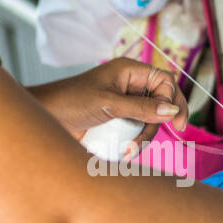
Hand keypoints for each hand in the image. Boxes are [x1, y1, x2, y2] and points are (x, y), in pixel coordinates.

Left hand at [28, 58, 188, 146]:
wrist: (46, 117)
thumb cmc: (70, 101)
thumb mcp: (108, 104)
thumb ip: (140, 108)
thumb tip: (171, 110)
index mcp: (129, 71)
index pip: (164, 80)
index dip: (174, 98)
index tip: (176, 120)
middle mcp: (130, 85)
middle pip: (161, 101)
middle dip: (162, 120)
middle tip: (169, 134)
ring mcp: (125, 104)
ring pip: (150, 119)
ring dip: (146, 136)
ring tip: (131, 150)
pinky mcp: (118, 121)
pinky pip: (137, 130)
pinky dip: (137, 141)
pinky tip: (127, 151)